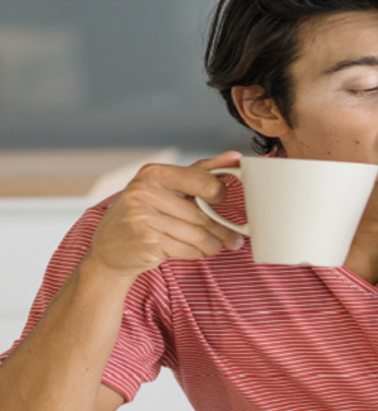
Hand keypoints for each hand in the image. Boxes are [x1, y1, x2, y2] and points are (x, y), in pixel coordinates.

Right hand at [84, 151, 245, 277]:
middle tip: (232, 238)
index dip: (219, 193)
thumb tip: (234, 157)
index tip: (221, 201)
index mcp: (153, 173)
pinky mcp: (147, 242)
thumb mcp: (166, 188)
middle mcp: (144, 192)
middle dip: (222, 229)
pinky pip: (188, 249)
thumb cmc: (144, 215)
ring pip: (198, 234)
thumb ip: (201, 172)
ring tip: (216, 246)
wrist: (109, 249)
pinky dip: (198, 253)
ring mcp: (143, 218)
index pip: (203, 181)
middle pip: (202, 213)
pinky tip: (196, 251)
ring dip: (213, 244)